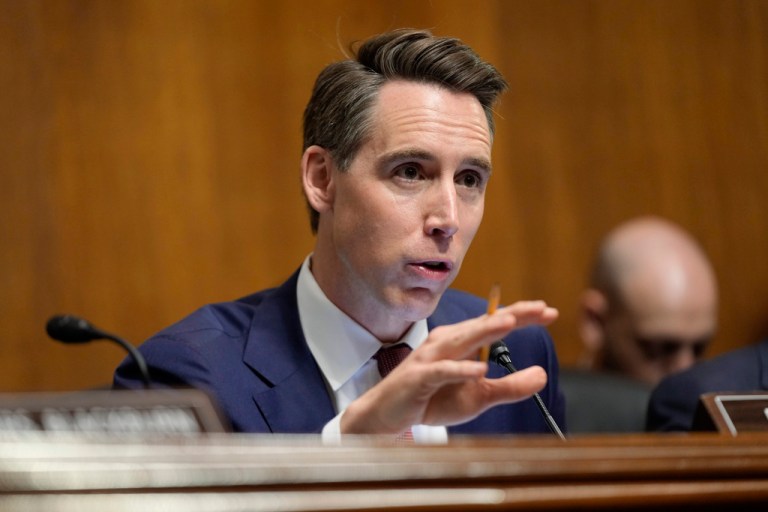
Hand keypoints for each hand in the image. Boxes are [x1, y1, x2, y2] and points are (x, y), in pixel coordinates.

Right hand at [339, 300, 557, 434]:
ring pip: (463, 339)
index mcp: (461, 342)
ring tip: (510, 323)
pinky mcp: (419, 376)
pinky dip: (460, 369)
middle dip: (511, 315)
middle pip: (483, 324)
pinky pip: (442, 370)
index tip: (549, 312)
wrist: (389, 414)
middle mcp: (447, 342)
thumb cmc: (432, 399)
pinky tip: (479, 369)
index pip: (494, 324)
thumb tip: (543, 374)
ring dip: (486, 330)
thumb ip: (509, 386)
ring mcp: (432, 357)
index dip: (521, 315)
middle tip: (540, 308)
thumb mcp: (479, 396)